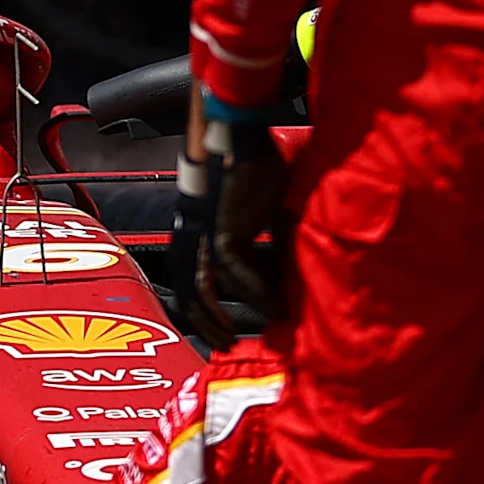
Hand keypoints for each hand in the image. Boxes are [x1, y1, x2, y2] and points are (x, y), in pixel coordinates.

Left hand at [165, 108, 286, 347]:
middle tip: (227, 344)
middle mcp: (199, 239)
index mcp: (205, 234)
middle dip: (207, 323)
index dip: (215, 307)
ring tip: (247, 335)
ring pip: (210, 290)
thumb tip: (290, 263)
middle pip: (193, 293)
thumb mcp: (268, 211)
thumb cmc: (258, 168)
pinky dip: (256, 292)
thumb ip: (271, 236)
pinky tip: (274, 307)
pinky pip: (238, 273)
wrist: (245, 138)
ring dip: (226, 316)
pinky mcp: (223, 232)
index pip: (203, 280)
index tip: (236, 325)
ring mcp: (208, 236)